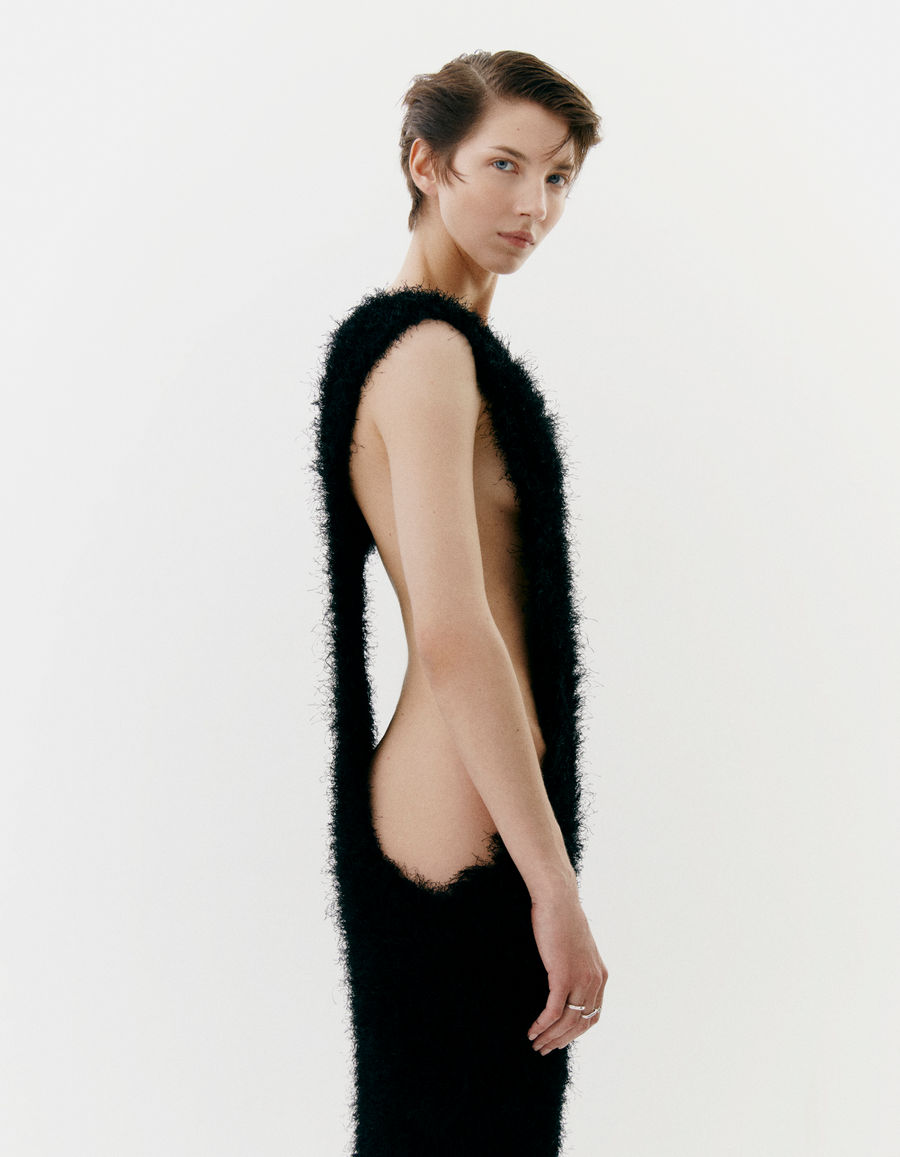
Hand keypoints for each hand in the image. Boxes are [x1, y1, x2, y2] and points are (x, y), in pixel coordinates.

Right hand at [527, 887, 607, 1054]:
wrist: (558, 899)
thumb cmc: (561, 919)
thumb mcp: (575, 947)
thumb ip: (575, 966)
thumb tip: (564, 978)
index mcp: (600, 976)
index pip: (593, 1016)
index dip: (576, 1033)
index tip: (560, 1040)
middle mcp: (595, 981)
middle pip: (581, 1024)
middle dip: (562, 1041)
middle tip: (544, 1049)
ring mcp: (581, 980)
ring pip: (567, 1022)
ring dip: (550, 1037)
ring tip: (535, 1044)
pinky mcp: (563, 976)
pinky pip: (554, 1011)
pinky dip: (542, 1024)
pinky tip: (532, 1030)